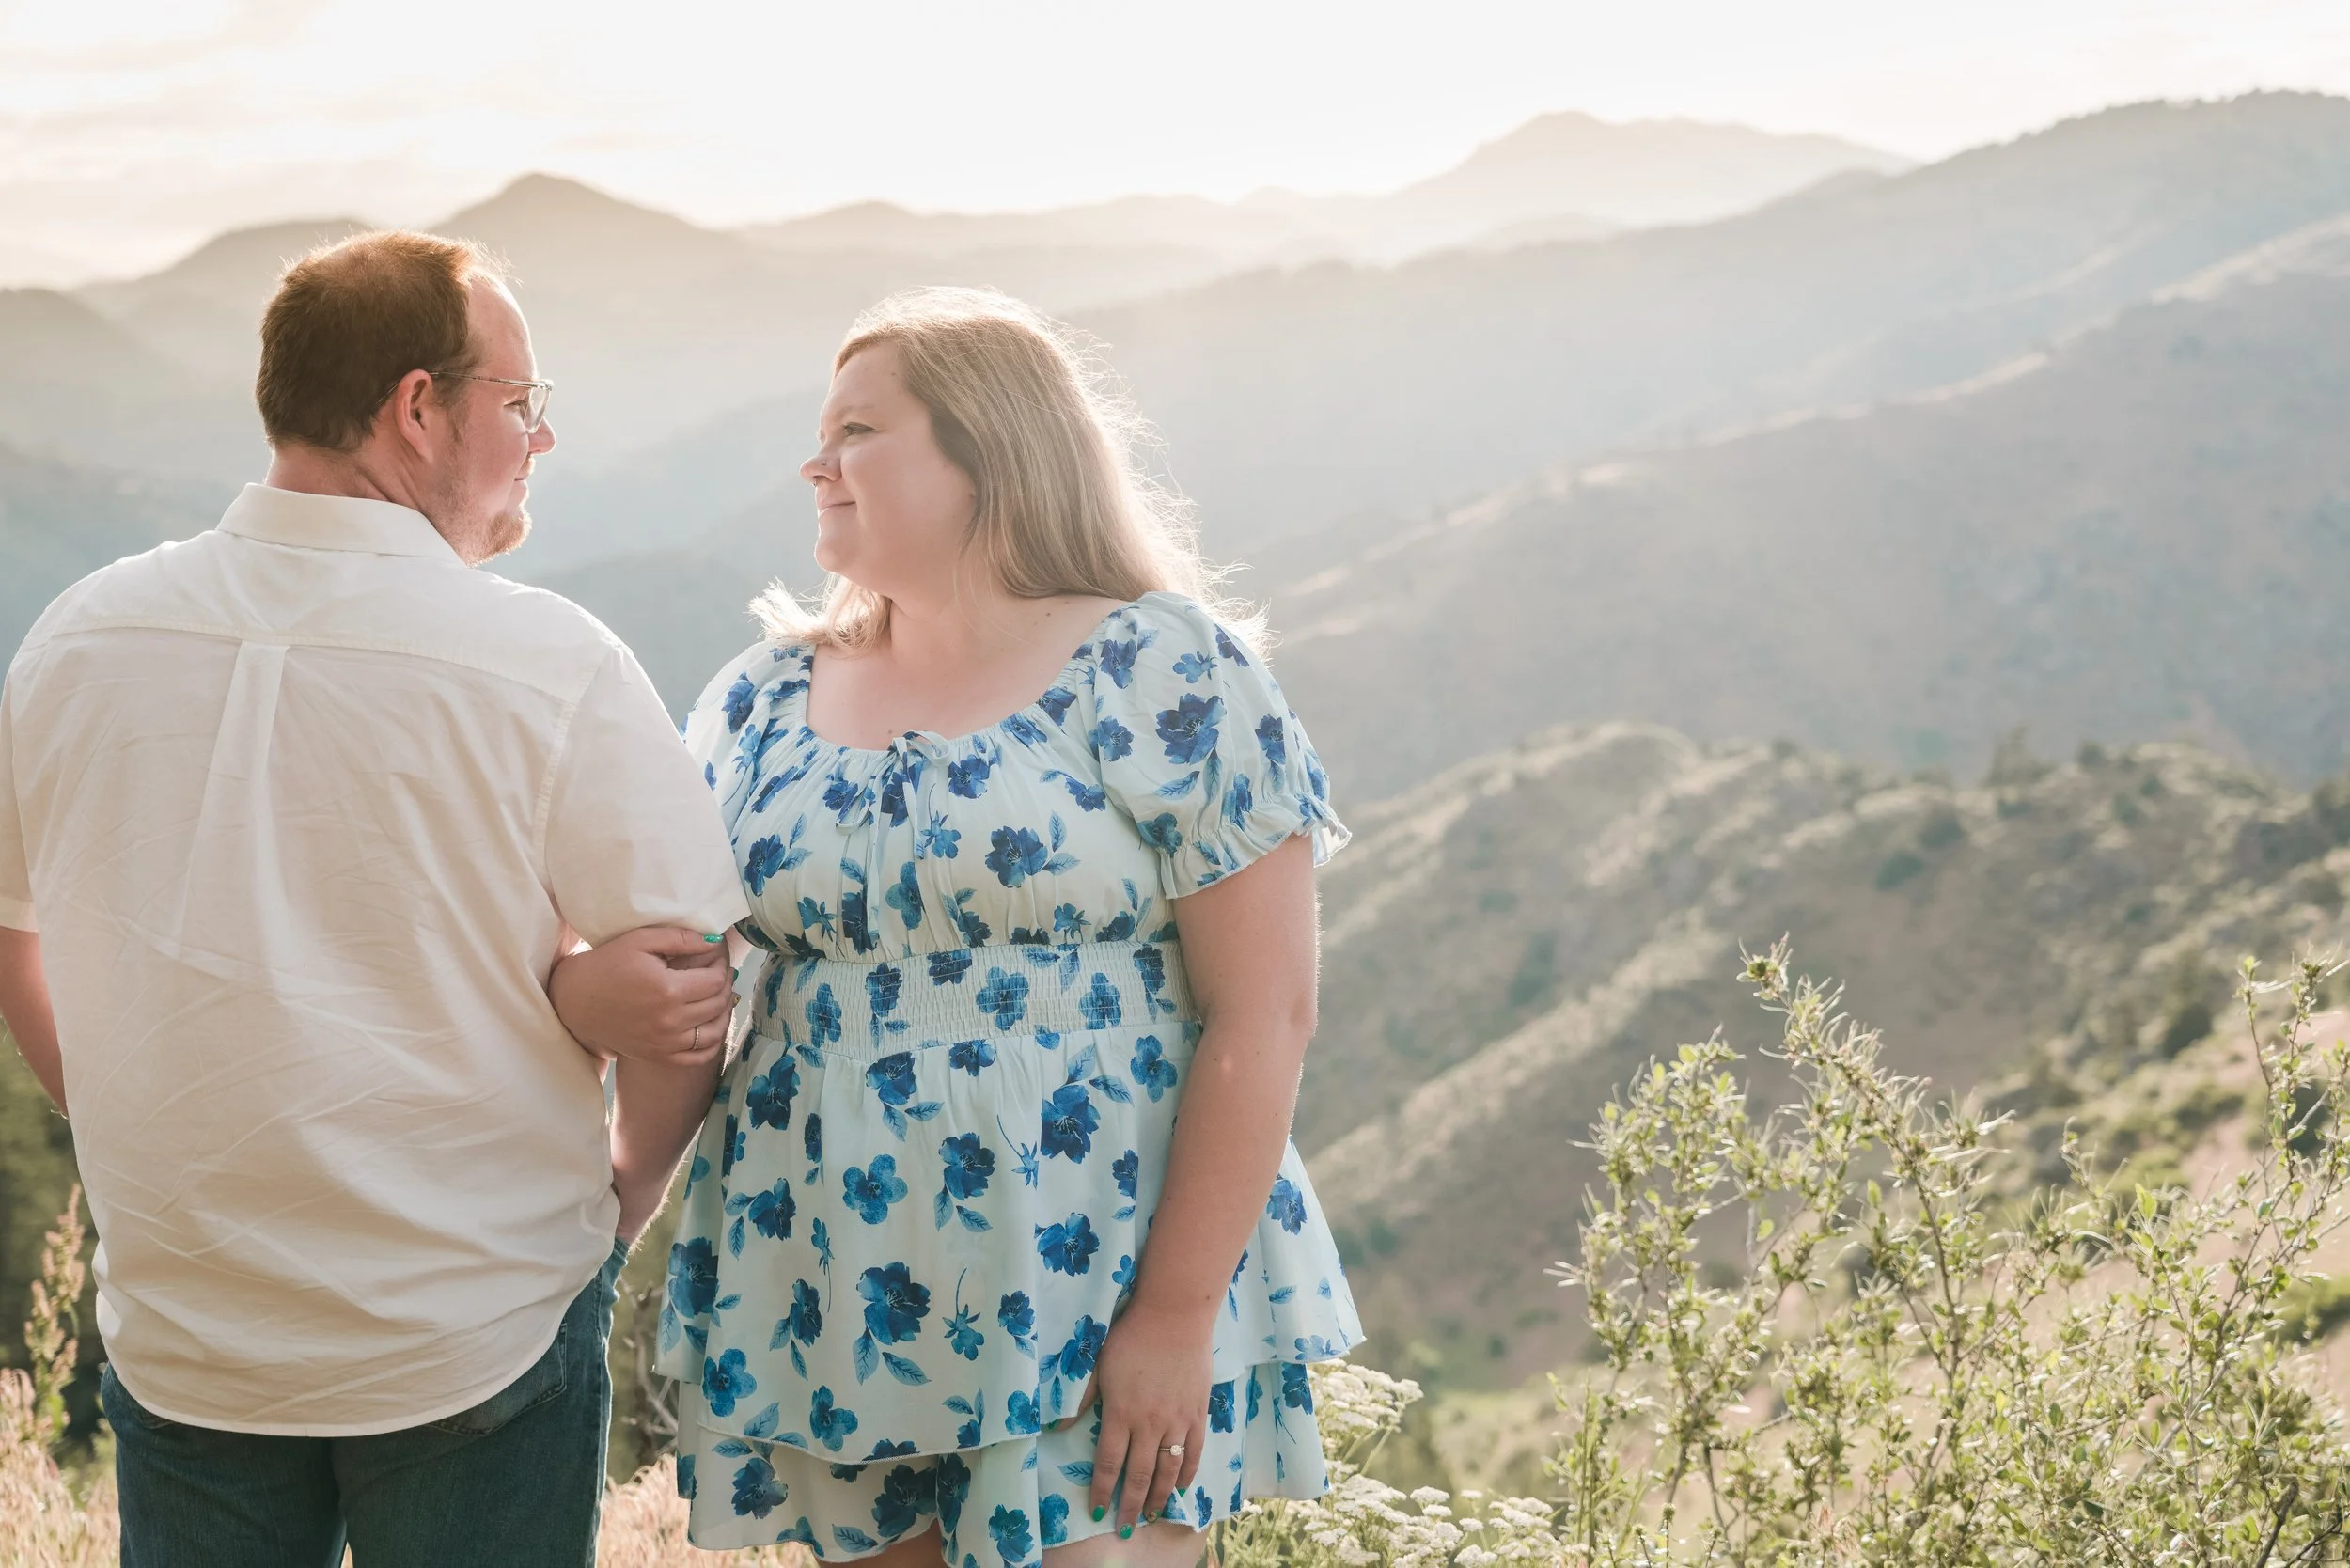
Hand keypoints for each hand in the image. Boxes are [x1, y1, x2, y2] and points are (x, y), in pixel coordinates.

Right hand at [550, 926, 732, 1064]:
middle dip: (724, 985)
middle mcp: (670, 1020)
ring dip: (723, 1013)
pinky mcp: (659, 1056)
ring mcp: (665, 1043)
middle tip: (718, 973)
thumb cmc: (608, 964)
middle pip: (718, 1004)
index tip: (715, 958)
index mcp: (668, 990)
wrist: (577, 1001)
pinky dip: (712, 1042)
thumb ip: (681, 938)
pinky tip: (710, 1025)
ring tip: (718, 996)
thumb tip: (715, 942)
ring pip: (714, 1031)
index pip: (715, 980)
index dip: (720, 966)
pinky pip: (699, 1056)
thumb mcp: (641, 940)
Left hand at [1064, 1299, 1211, 1532]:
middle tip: (1126, 1527)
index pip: (1108, 1463)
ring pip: (1167, 1469)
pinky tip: (1180, 1486)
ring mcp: (1177, 1420)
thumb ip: (1081, 1398)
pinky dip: (1187, 1473)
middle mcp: (1149, 1424)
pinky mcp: (1197, 1413)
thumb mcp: (1097, 1364)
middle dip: (1130, 1505)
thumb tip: (1058, 1427)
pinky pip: (1194, 1451)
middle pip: (1139, 1475)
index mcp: (1120, 1413)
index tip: (1096, 1510)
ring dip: (1159, 1496)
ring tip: (1152, 1514)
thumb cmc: (1130, 1336)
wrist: (1174, 1315)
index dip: (1100, 1490)